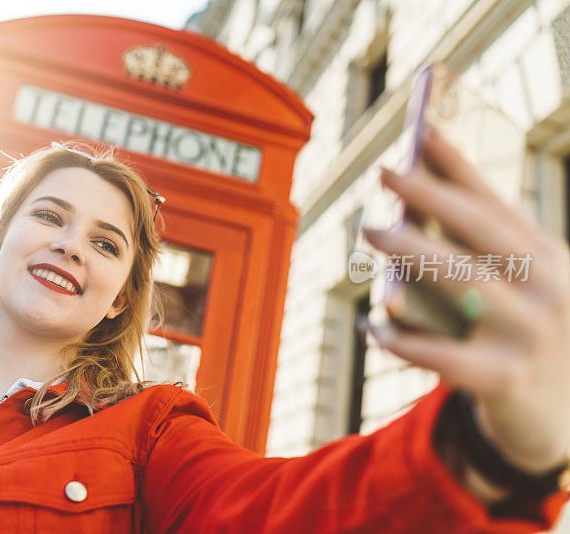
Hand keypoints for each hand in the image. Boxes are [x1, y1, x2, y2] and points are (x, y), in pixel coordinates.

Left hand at [363, 127, 569, 477]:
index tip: (422, 130)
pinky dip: (402, 340)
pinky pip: (443, 355)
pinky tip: (372, 326)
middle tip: (385, 171)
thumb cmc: (531, 340)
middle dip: (431, 195)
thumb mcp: (525, 290)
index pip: (497, 204)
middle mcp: (548, 289)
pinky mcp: (507, 379)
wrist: (567, 421)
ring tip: (370, 230)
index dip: (458, 166)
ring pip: (463, 281)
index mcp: (549, 259)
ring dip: (412, 251)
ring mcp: (532, 334)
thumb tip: (415, 214)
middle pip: (481, 229)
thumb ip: (482, 255)